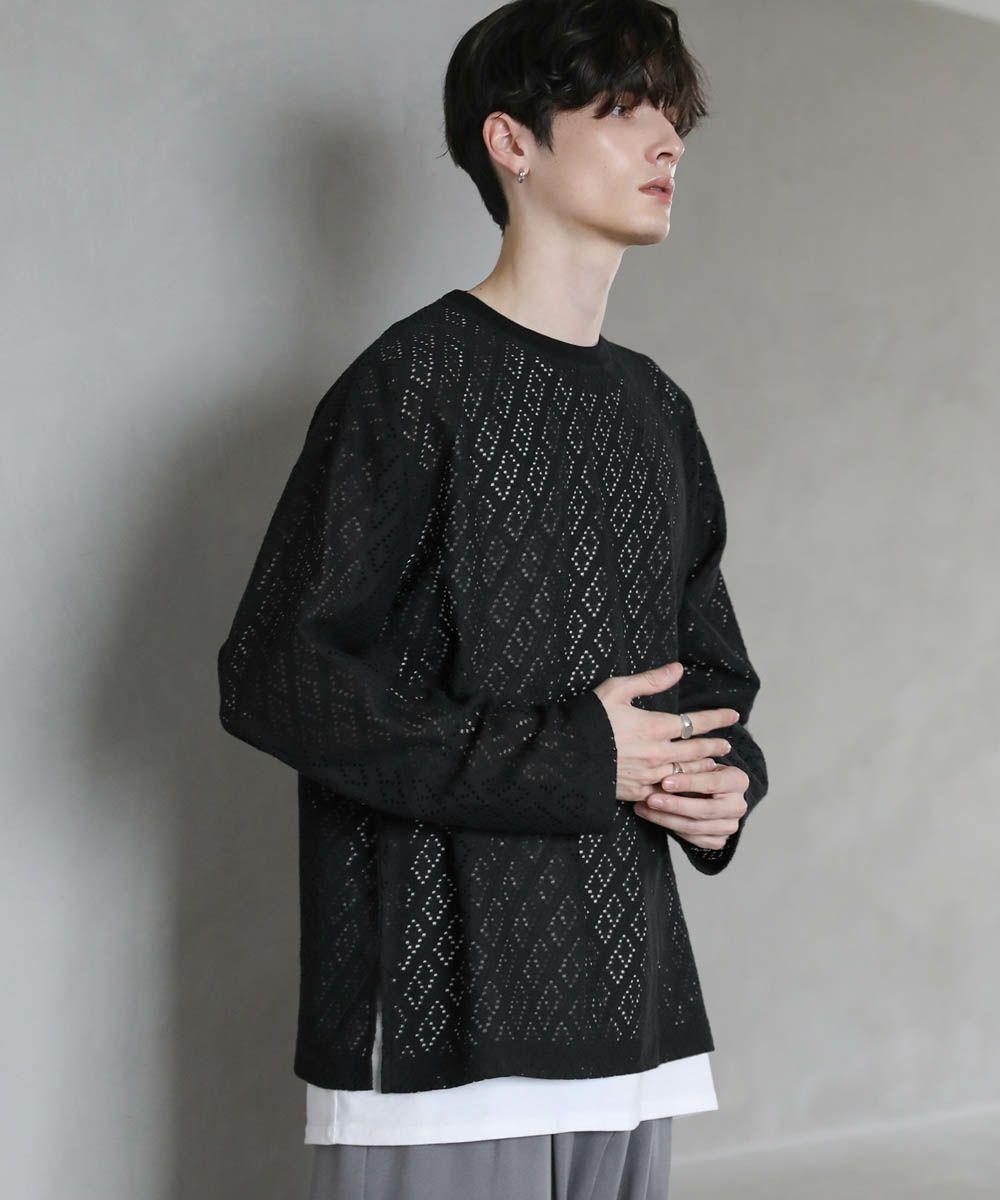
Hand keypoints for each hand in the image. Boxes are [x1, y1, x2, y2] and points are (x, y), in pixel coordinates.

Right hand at [592, 661, 742, 850]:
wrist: (564, 756)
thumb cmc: (588, 718)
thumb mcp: (616, 690)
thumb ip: (650, 681)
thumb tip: (678, 669)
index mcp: (655, 727)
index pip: (696, 722)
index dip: (717, 718)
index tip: (733, 715)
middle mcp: (657, 754)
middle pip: (696, 751)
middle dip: (714, 746)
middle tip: (727, 745)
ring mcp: (649, 776)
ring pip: (686, 774)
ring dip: (702, 768)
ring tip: (713, 765)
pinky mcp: (637, 792)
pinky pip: (667, 793)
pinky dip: (680, 789)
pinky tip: (684, 788)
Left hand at [633, 760, 749, 849]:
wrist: (712, 791)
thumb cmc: (702, 772)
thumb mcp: (699, 763)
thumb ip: (688, 764)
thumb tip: (663, 764)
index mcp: (738, 781)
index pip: (712, 783)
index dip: (688, 783)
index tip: (665, 782)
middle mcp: (739, 806)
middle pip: (705, 809)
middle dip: (675, 805)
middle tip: (651, 799)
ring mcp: (730, 826)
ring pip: (695, 827)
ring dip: (665, 819)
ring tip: (643, 808)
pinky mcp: (719, 840)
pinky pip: (693, 839)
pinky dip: (671, 830)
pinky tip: (653, 818)